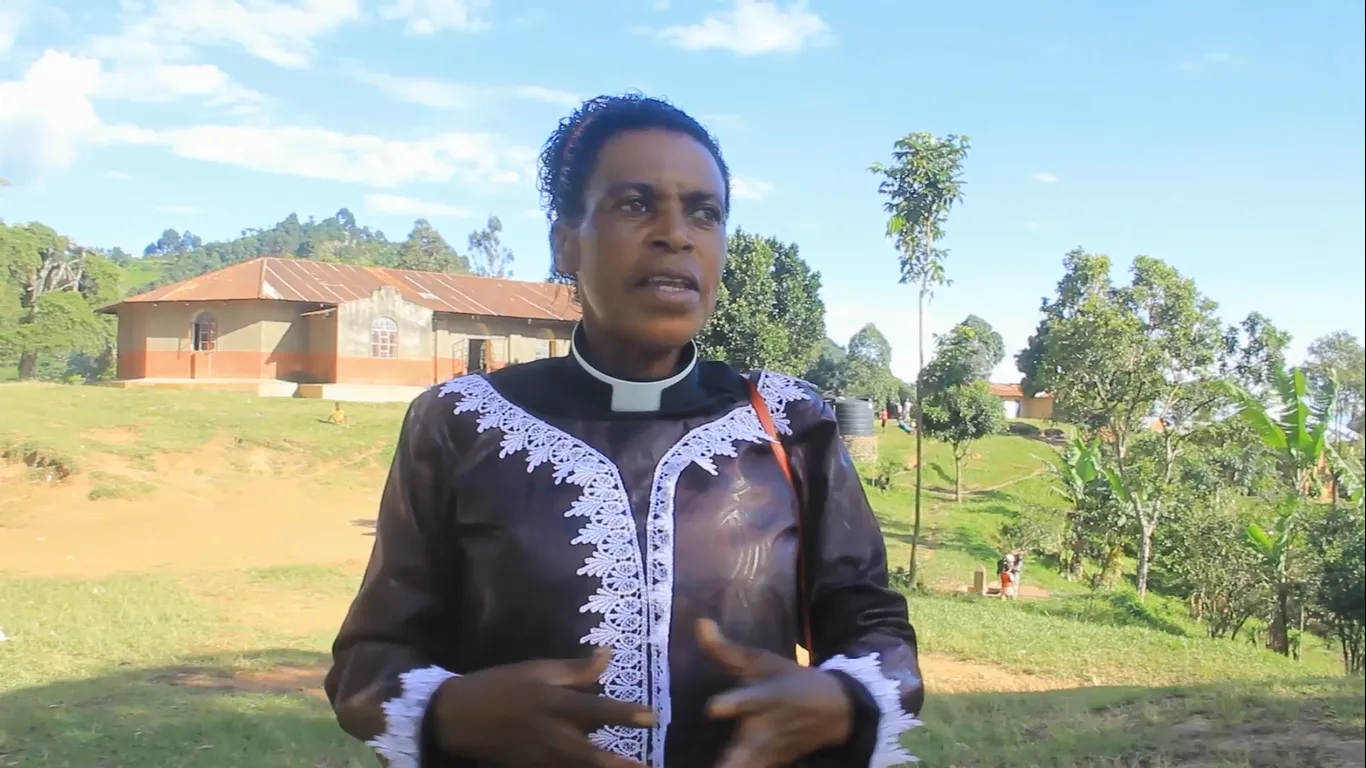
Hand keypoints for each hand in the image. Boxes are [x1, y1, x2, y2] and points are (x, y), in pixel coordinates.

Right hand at [430, 648, 654, 766]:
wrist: (458, 719)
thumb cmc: (501, 686)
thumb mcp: (537, 670)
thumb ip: (576, 669)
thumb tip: (608, 656)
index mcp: (556, 704)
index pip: (598, 710)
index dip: (627, 714)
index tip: (654, 717)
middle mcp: (554, 735)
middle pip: (595, 755)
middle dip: (623, 765)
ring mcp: (544, 758)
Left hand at [698, 619, 853, 767]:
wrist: (834, 712)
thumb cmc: (791, 680)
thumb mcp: (763, 662)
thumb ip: (725, 650)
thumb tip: (699, 623)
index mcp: (765, 697)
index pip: (746, 702)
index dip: (729, 705)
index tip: (713, 709)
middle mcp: (765, 729)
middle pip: (742, 752)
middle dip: (729, 761)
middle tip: (716, 765)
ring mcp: (768, 752)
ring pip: (744, 766)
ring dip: (730, 767)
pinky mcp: (770, 764)